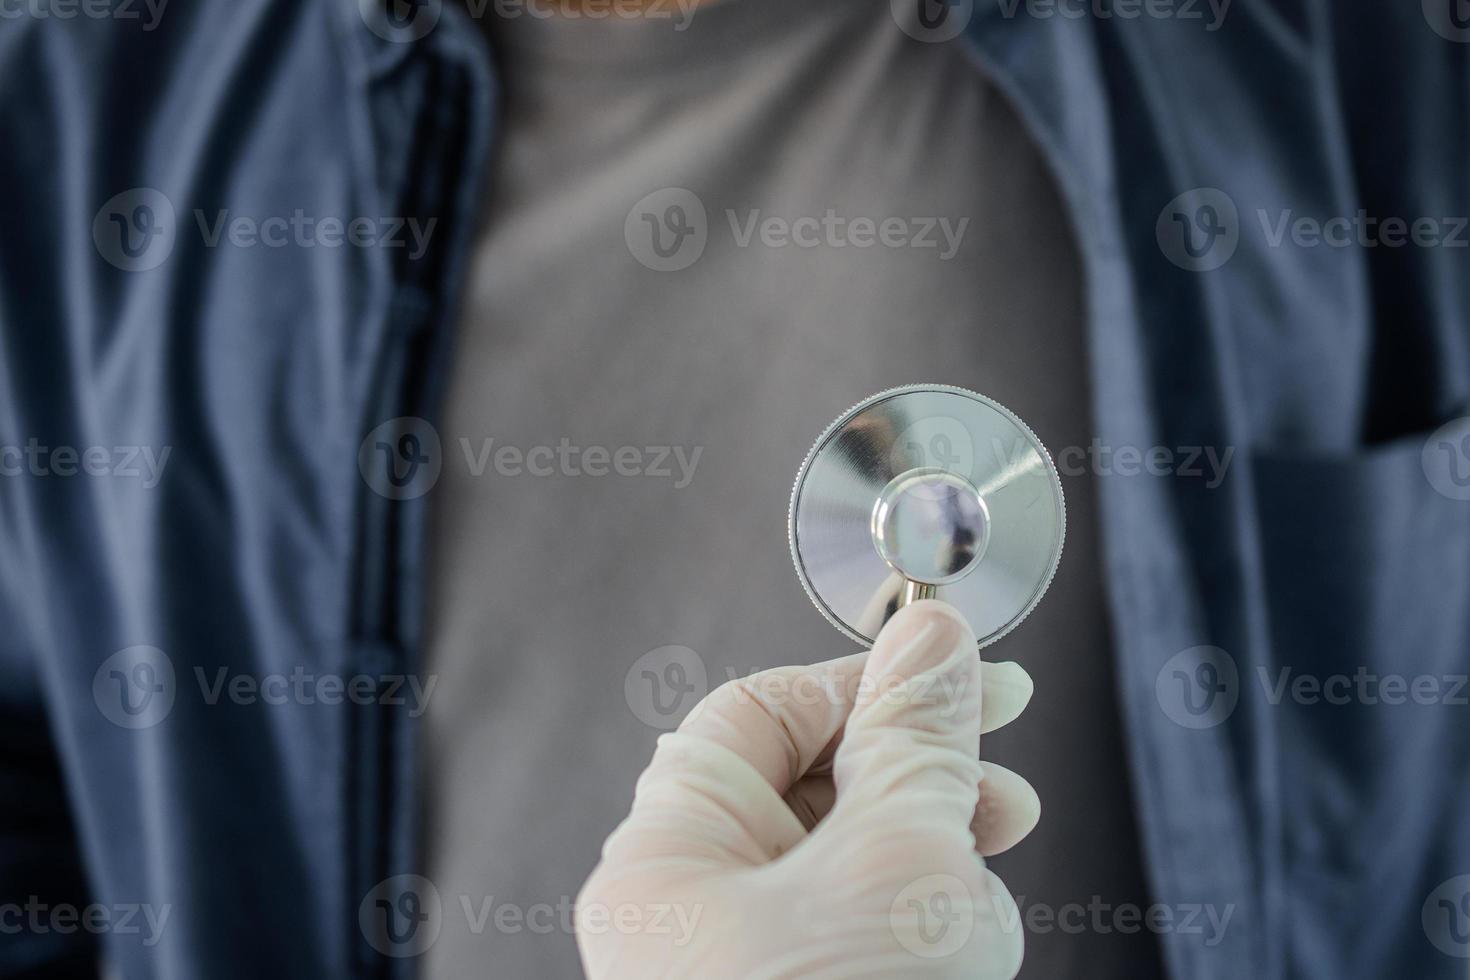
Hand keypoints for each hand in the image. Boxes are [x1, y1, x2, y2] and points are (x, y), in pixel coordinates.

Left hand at [576, 600, 1039, 978]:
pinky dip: (927, 942)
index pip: (760, 713)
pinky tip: (966, 960)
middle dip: (923, 789)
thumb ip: (915, 741)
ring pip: (856, 878)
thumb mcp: (895, 866)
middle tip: (1001, 791)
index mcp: (666, 863)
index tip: (959, 669)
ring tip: (977, 918)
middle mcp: (691, 920)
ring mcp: (748, 970)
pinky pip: (869, 943)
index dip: (866, 680)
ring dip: (937, 880)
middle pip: (816, 793)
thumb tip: (933, 638)